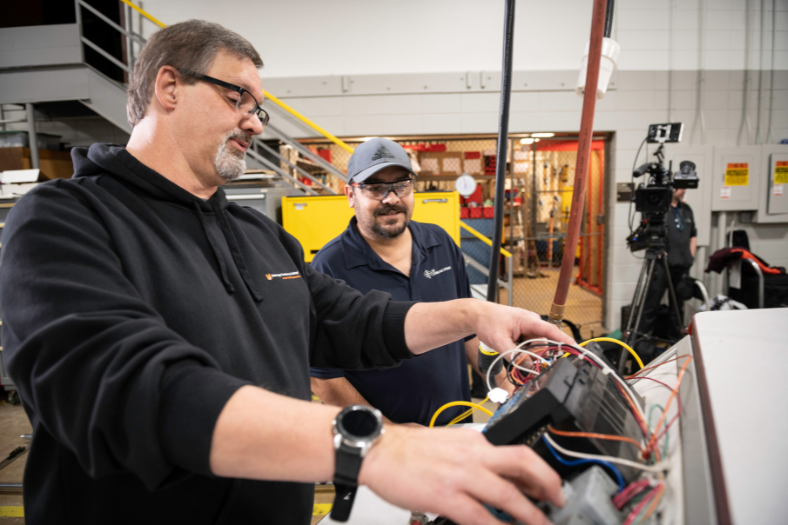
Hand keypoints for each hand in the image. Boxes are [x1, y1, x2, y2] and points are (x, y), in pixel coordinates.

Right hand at [360, 425, 563, 524]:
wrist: (377, 449)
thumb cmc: (407, 449)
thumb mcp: (449, 443)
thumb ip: (474, 456)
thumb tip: (497, 474)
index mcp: (474, 441)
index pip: (517, 452)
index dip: (540, 471)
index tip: (549, 485)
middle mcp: (472, 454)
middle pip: (523, 463)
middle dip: (547, 484)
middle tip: (558, 501)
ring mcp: (460, 475)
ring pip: (507, 495)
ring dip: (530, 515)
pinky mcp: (445, 496)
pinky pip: (479, 518)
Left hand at [471, 303, 575, 354]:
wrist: (478, 315)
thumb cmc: (488, 322)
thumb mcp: (499, 341)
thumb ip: (515, 356)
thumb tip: (529, 366)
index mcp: (529, 320)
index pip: (551, 331)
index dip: (565, 341)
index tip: (576, 349)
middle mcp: (533, 322)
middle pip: (544, 344)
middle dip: (536, 354)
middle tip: (520, 355)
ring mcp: (530, 327)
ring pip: (536, 346)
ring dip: (527, 352)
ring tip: (509, 345)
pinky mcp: (526, 331)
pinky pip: (530, 345)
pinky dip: (523, 349)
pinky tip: (511, 345)